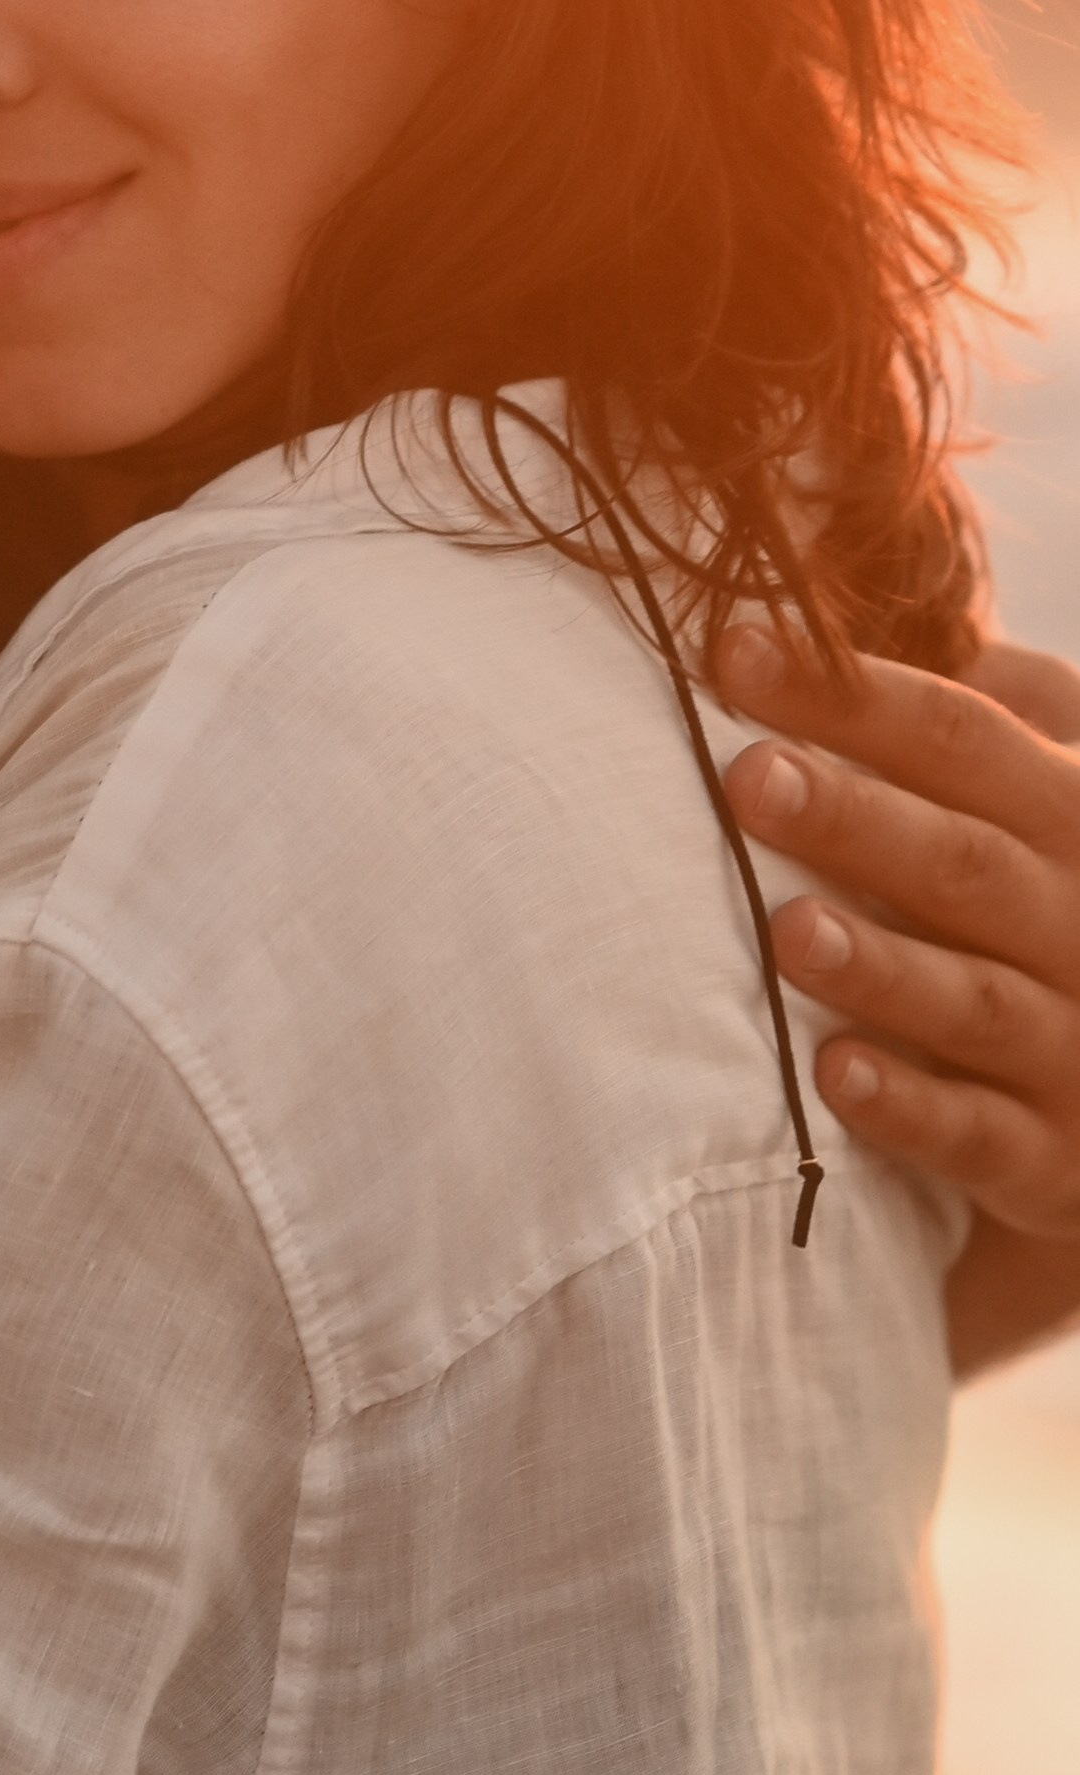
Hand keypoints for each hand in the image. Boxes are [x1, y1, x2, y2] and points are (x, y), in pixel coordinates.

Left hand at [714, 624, 1079, 1243]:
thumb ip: (1008, 712)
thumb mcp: (1064, 798)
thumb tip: (910, 615)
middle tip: (746, 778)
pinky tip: (834, 1077)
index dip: (852, 693)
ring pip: (975, 1002)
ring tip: (785, 930)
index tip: (729, 651)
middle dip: (858, 818)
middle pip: (966, 862)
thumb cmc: (1067, 908)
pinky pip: (983, 1137)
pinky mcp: (1056, 1159)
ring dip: (881, 968)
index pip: (964, 738)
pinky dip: (912, 1110)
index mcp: (1075, 815)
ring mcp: (1077, 1044)